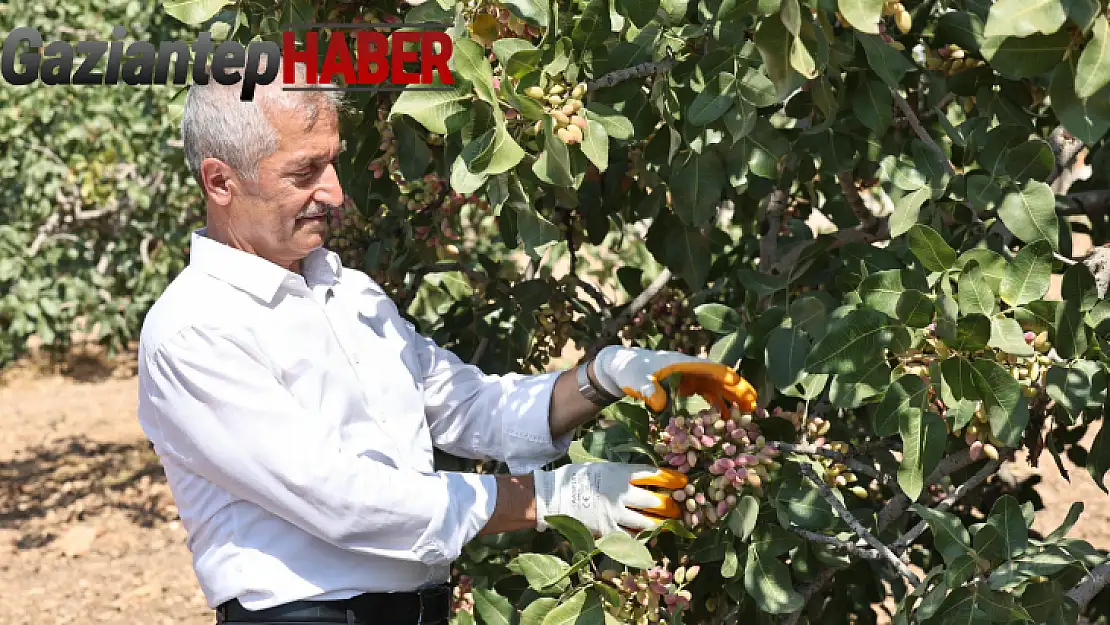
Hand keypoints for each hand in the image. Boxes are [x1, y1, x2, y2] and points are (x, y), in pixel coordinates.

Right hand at [532, 463, 686, 535]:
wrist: (555, 496)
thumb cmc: (579, 478)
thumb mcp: (604, 468)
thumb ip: (626, 474)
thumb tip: (649, 476)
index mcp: (620, 474)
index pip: (653, 475)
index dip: (671, 479)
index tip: (684, 480)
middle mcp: (621, 494)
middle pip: (656, 501)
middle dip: (672, 505)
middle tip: (678, 506)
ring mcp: (615, 514)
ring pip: (648, 522)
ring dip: (663, 523)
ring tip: (670, 522)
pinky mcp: (608, 530)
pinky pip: (632, 537)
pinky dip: (643, 537)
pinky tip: (651, 536)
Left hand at [591, 346, 756, 413]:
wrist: (620, 368)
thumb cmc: (629, 370)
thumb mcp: (637, 381)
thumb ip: (649, 391)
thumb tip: (660, 405)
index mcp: (685, 363)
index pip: (714, 370)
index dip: (731, 381)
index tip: (746, 393)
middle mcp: (691, 368)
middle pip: (721, 378)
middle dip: (738, 391)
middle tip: (754, 407)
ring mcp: (689, 376)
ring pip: (716, 386)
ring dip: (730, 399)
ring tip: (745, 415)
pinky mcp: (685, 384)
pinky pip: (706, 393)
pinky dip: (716, 404)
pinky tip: (723, 418)